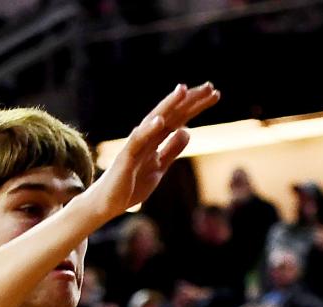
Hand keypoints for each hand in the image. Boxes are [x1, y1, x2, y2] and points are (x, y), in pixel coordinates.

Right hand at [92, 83, 219, 218]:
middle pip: (171, 114)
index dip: (196, 106)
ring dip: (168, 105)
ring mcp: (136, 146)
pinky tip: (160, 121)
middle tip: (211, 87)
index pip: (179, 118)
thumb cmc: (130, 185)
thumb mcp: (159, 167)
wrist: (108, 203)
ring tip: (184, 90)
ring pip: (154, 121)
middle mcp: (146, 137)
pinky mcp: (126, 158)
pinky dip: (148, 130)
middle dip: (190, 100)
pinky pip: (138, 142)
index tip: (215, 94)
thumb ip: (171, 150)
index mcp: (155, 140)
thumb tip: (187, 131)